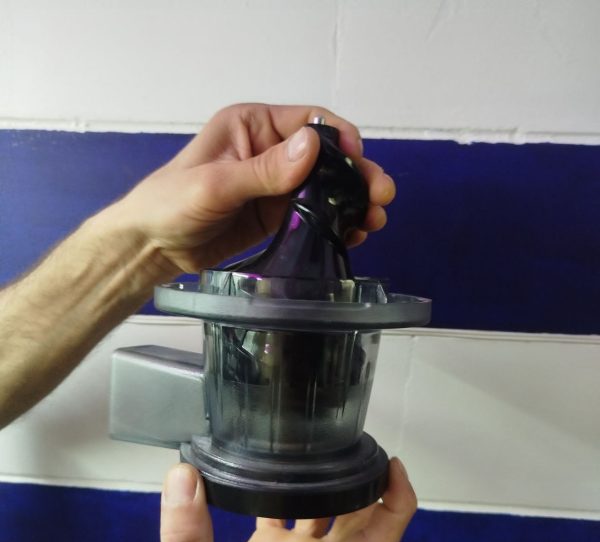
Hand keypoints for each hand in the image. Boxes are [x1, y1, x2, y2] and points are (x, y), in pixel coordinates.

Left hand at [108, 103, 395, 275]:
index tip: (359, 163)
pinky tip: (352, 233)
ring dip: (352, 200)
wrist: (152, 247)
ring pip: (325, 187)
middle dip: (356, 175)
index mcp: (253, 126)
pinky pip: (314, 213)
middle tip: (382, 197)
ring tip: (374, 220)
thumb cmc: (171, 203)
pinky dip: (335, 221)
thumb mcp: (216, 183)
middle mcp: (269, 150)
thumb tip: (315, 146)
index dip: (339, 140)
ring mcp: (275, 185)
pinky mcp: (276, 214)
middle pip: (324, 157)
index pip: (309, 121)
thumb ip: (265, 170)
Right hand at [158, 458, 415, 541]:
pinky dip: (284, 494)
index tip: (392, 464)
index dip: (396, 504)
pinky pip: (286, 519)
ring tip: (315, 444)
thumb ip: (186, 541)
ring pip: (324, 518)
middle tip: (350, 440)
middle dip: (362, 481)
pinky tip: (265, 470)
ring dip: (325, 484)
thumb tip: (183, 476)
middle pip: (358, 522)